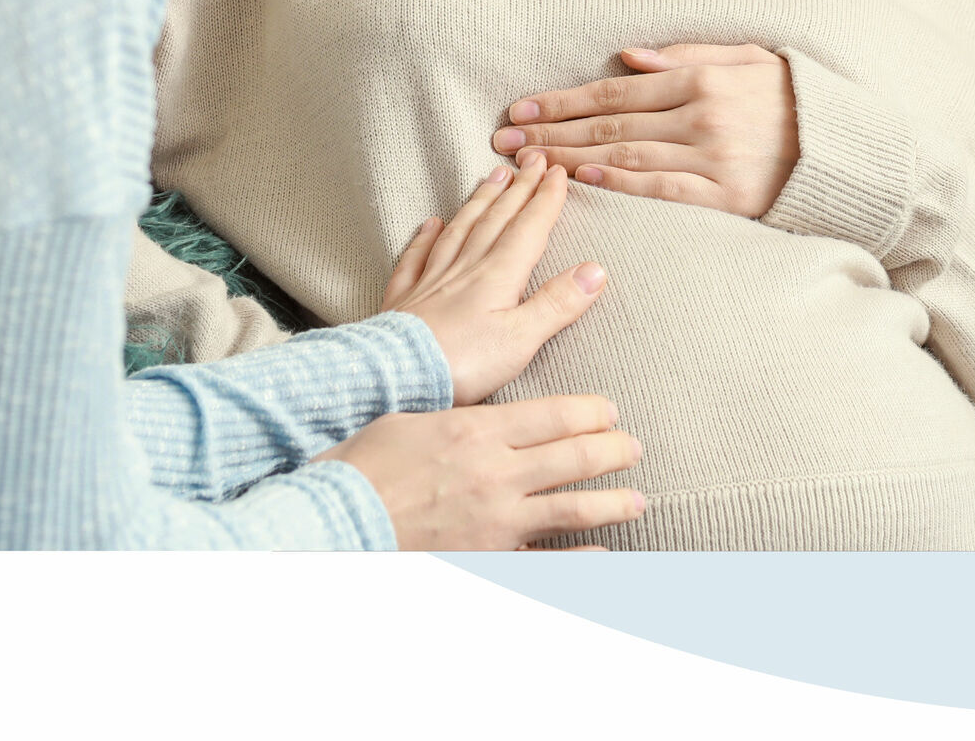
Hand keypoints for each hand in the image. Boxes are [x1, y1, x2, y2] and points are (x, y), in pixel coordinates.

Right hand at [315, 395, 642, 550]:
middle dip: (612, 451)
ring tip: (638, 500)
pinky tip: (603, 556)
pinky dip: (580, 561)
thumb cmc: (364, 467)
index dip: (590, 412)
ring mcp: (497, 523)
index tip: (610, 411)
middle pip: (575, 457)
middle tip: (633, 447)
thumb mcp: (413, 421)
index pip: (554, 415)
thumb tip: (489, 416)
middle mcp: (497, 474)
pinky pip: (547, 564)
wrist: (336, 522)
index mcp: (478, 431)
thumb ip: (460, 419)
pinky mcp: (489, 560)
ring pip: (573, 509)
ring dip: (613, 503)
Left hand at [381, 153, 608, 405]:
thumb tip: (595, 270)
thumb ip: (557, 304)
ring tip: (492, 177)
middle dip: (518, 189)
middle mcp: (465, 269)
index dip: (546, 200)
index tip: (558, 172)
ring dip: (479, 201)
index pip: (528, 229)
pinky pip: (416, 258)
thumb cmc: (461, 364)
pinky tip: (430, 223)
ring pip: (460, 230)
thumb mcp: (521, 339)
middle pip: (496, 220)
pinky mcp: (404, 300)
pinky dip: (425, 237)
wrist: (394, 377)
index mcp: (497, 276)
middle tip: (531, 161)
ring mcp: (431, 281)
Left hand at [492, 44, 799, 217]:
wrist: (847, 147)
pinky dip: (619, 184)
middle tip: (504, 139)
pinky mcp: (726, 196)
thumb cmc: (793, 97)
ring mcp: (712, 157)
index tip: (521, 106)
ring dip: (569, 160)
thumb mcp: (747, 58)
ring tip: (526, 164)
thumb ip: (687, 54)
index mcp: (700, 79)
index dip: (562, 100)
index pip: (614, 91)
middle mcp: (700, 116)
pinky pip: (662, 189)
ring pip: (625, 157)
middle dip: (550, 132)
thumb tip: (627, 55)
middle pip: (608, 125)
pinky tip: (583, 181)